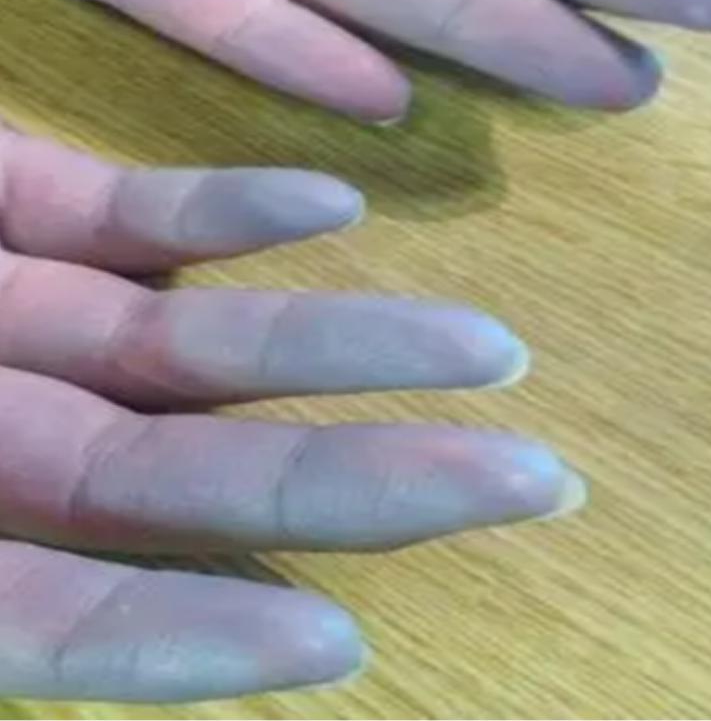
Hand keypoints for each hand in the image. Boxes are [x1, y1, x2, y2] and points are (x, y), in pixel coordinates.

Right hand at [0, 124, 580, 701]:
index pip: (57, 618)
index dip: (180, 634)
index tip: (331, 638)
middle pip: (180, 476)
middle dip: (353, 482)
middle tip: (526, 481)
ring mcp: (21, 317)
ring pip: (195, 344)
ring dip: (343, 345)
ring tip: (491, 348)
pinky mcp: (28, 205)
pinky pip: (134, 216)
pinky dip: (231, 208)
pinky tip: (338, 204)